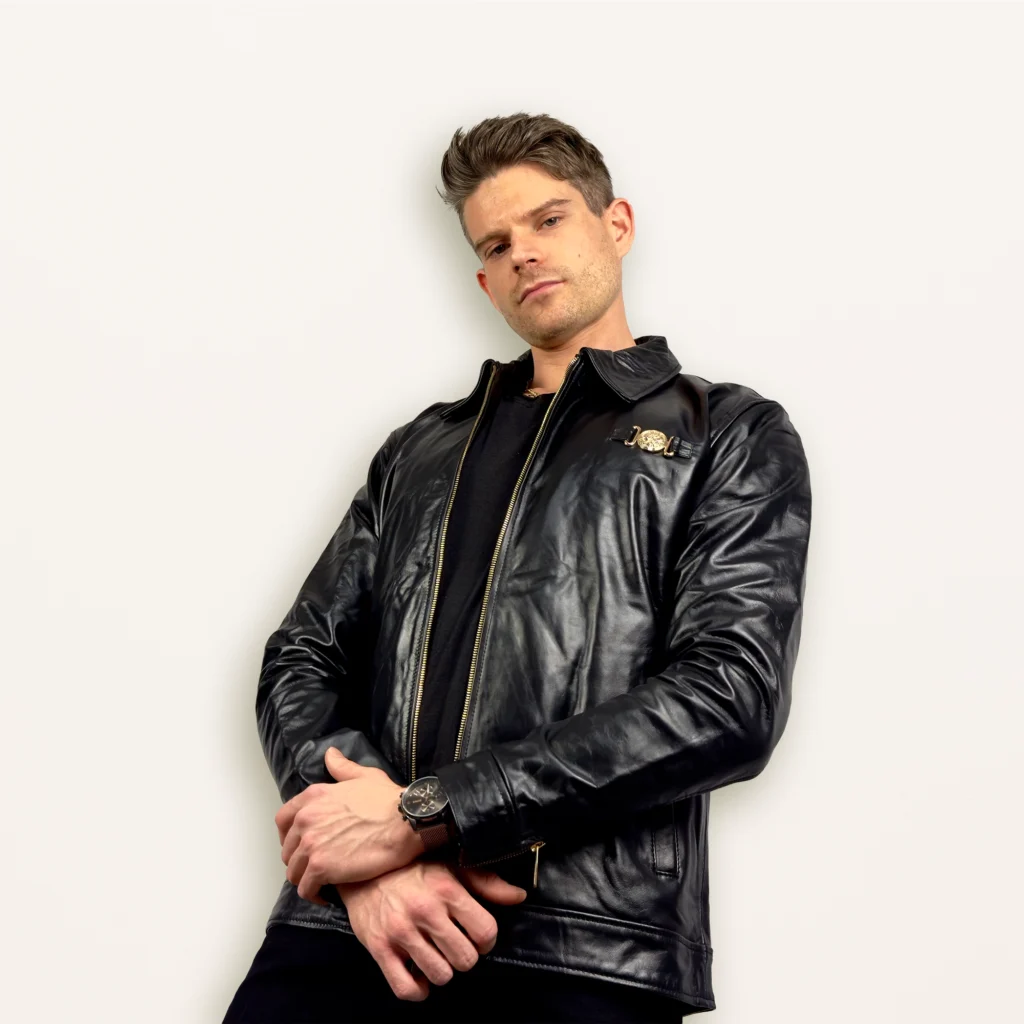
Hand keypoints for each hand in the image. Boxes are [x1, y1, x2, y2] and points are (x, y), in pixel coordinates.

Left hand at [275, 748, 422, 900]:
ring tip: (322, 883)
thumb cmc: (389, 799)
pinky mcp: (321, 867)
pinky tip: (326, 895)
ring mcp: (311, 844)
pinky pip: (305, 888)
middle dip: (299, 860)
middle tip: (317, 866)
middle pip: (288, 849)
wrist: (406, 821)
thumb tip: (330, 754)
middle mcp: (306, 819)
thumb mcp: (364, 776)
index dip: (288, 836)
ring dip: (305, 879)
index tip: (301, 845)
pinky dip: (313, 894)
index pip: (283, 820)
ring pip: (294, 871)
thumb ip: (342, 768)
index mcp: (313, 797)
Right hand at [337, 858, 527, 1001]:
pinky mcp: (379, 948)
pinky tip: (419, 974)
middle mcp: (425, 910)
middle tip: (455, 946)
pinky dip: (418, 989)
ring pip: (440, 975)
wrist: (364, 870)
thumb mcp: (451, 866)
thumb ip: (487, 883)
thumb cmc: (412, 868)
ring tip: (437, 956)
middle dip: (465, 957)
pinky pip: (406, 988)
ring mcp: (401, 931)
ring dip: (442, 971)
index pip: (485, 932)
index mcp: (447, 889)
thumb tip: (519, 896)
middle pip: (465, 959)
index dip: (486, 940)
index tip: (477, 936)